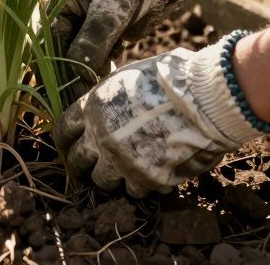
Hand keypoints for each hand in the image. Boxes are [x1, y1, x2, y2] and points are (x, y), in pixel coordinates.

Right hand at [45, 0, 227, 92]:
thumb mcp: (111, 11)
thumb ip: (90, 44)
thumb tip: (74, 77)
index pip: (46, 42)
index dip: (53, 70)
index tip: (62, 97)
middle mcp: (62, 9)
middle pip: (58, 50)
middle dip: (70, 74)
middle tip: (81, 99)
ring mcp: (82, 17)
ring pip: (77, 53)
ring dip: (87, 70)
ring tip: (97, 87)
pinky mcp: (101, 25)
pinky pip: (95, 50)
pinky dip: (101, 62)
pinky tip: (108, 71)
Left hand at [53, 34, 269, 196]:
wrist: (206, 97)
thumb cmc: (172, 79)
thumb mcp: (128, 78)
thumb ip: (108, 97)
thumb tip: (100, 105)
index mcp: (93, 108)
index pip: (63, 130)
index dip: (66, 139)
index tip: (70, 144)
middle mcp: (101, 138)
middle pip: (76, 161)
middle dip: (83, 162)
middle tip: (93, 163)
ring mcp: (122, 162)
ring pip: (102, 181)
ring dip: (111, 176)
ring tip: (124, 169)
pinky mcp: (148, 179)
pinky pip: (134, 191)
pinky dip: (140, 185)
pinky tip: (151, 173)